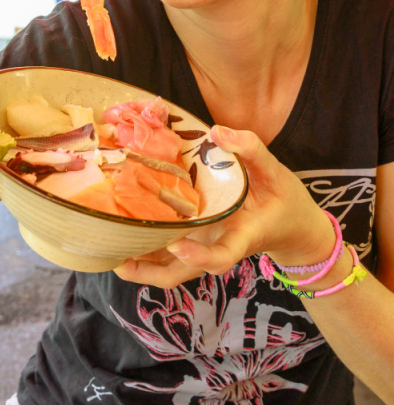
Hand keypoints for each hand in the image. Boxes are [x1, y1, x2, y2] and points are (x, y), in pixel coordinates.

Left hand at [112, 126, 333, 287]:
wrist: (294, 228)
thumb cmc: (285, 201)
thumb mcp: (276, 172)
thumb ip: (251, 150)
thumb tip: (218, 131)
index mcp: (240, 235)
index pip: (222, 257)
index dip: (199, 257)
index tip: (177, 246)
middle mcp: (217, 246)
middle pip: (182, 273)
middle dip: (150, 272)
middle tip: (118, 258)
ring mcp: (205, 247)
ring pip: (170, 269)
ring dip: (141, 265)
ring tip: (109, 249)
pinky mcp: (198, 242)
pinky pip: (169, 254)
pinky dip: (147, 249)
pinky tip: (122, 232)